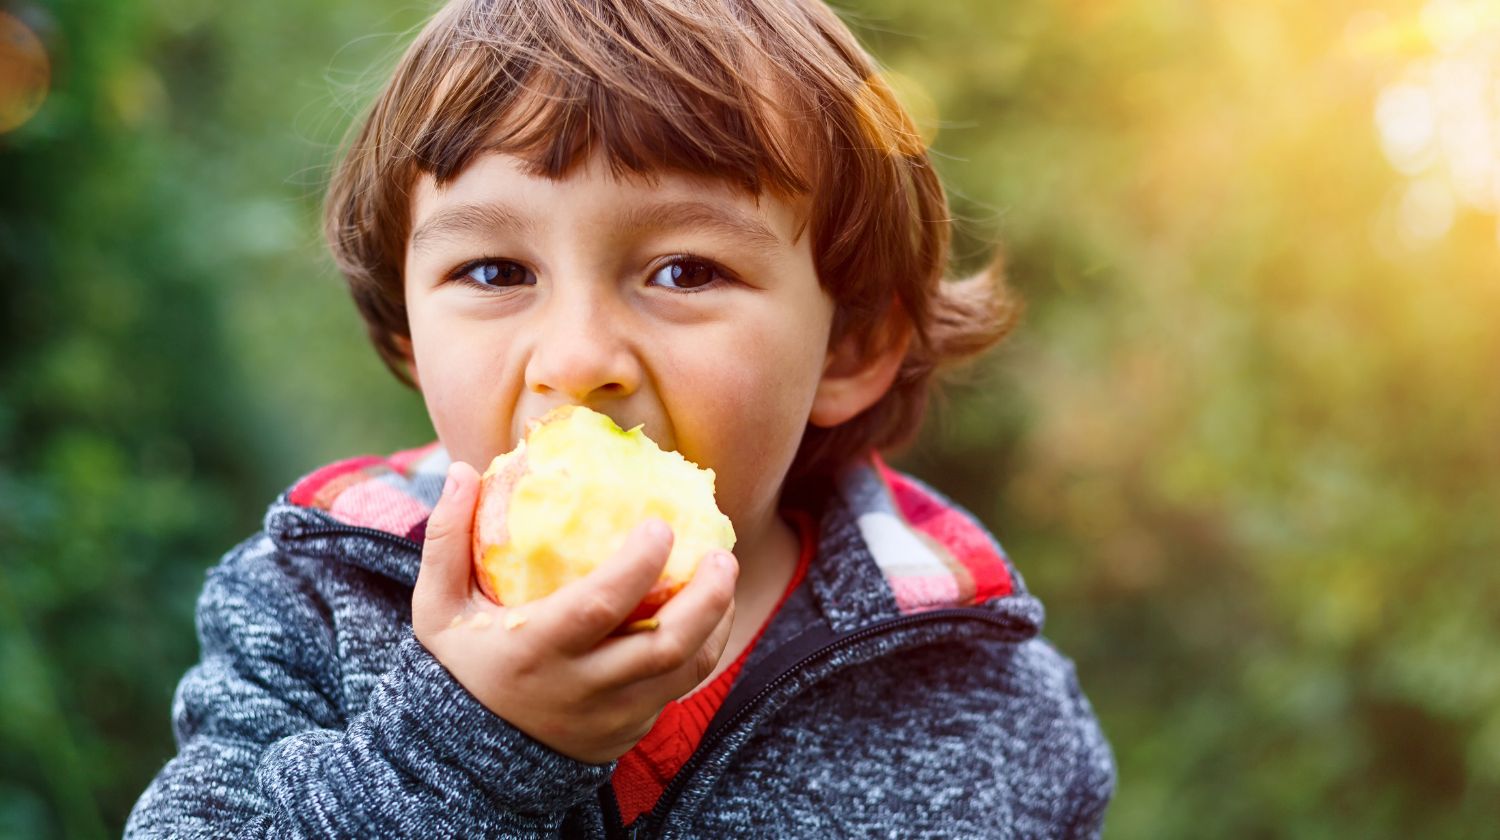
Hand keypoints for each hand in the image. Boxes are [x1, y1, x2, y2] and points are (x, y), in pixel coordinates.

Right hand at [411, 461, 739, 764]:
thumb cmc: (461, 665)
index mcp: (534, 652)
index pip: (598, 607)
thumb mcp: (437, 610)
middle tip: (722, 555)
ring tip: (724, 575)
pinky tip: (709, 612)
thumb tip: (464, 471)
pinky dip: (702, 648)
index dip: (637, 566)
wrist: (471, 757)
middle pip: (664, 645)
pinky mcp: (629, 731)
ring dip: (716, 620)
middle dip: (705, 597)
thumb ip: (446, 542)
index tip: (662, 526)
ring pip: (685, 669)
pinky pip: (679, 688)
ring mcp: (612, 716)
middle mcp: (580, 689)